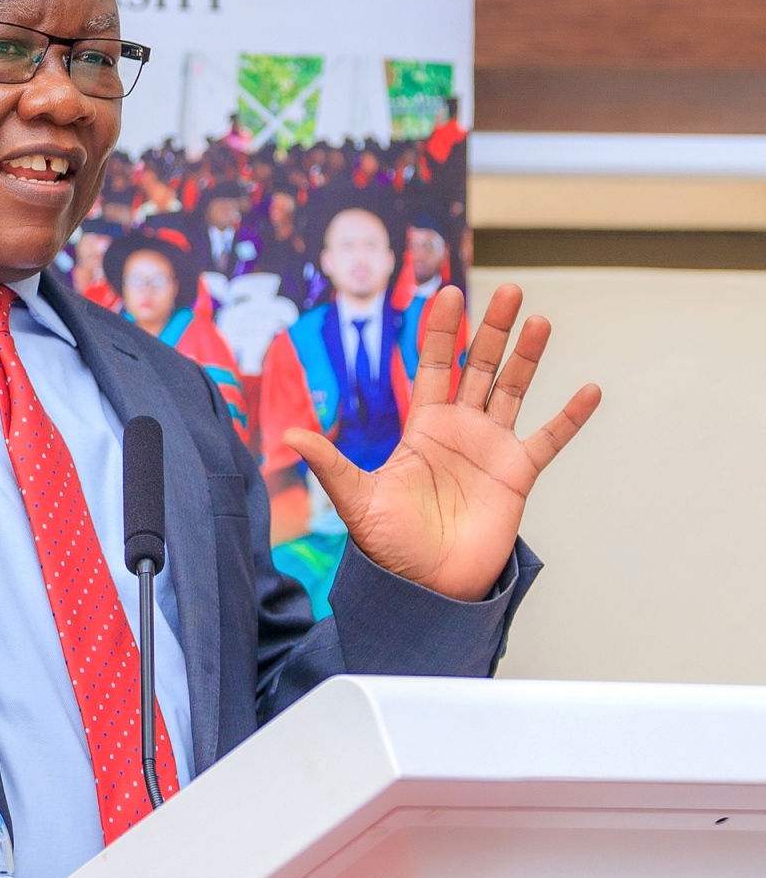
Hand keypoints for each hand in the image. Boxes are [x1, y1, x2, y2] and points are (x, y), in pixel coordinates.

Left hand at [283, 283, 600, 601]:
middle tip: (510, 290)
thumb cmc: (389, 546)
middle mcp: (460, 429)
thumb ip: (330, 464)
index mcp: (422, 426)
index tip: (447, 292)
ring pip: (514, 389)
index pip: (433, 365)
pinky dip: (570, 416)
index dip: (440, 330)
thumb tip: (288, 436)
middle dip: (491, 328)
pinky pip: (548, 439)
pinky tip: (588, 390)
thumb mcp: (356, 500)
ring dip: (528, 356)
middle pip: (479, 366)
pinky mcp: (517, 474)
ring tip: (539, 321)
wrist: (426, 587)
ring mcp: (491, 448)